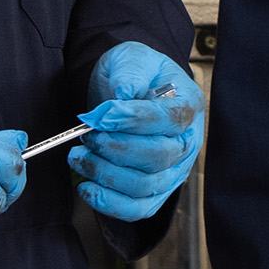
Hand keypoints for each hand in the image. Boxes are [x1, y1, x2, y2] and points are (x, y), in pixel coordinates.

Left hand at [69, 39, 205, 222]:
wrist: (132, 90)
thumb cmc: (136, 74)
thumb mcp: (134, 59)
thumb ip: (130, 74)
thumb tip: (123, 96)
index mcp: (190, 106)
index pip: (170, 119)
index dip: (136, 120)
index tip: (102, 116)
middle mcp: (188, 143)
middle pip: (159, 157)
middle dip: (115, 149)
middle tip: (87, 136)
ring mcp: (174, 170)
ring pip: (145, 186)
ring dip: (106, 175)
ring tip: (78, 157)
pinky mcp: (156, 191)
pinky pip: (139, 209)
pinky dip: (111, 204)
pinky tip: (86, 188)